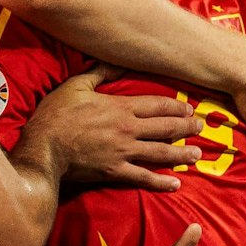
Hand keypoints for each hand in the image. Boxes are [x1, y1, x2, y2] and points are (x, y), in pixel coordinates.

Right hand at [24, 74, 203, 190]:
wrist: (43, 149)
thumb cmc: (56, 115)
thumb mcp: (76, 86)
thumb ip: (99, 74)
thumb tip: (117, 62)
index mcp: (121, 107)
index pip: (158, 105)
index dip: (177, 107)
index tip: (190, 109)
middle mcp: (128, 129)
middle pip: (166, 127)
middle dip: (187, 127)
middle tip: (201, 128)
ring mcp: (124, 152)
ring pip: (161, 152)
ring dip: (182, 153)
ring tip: (197, 155)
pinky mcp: (116, 172)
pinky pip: (143, 178)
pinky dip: (161, 182)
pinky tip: (176, 184)